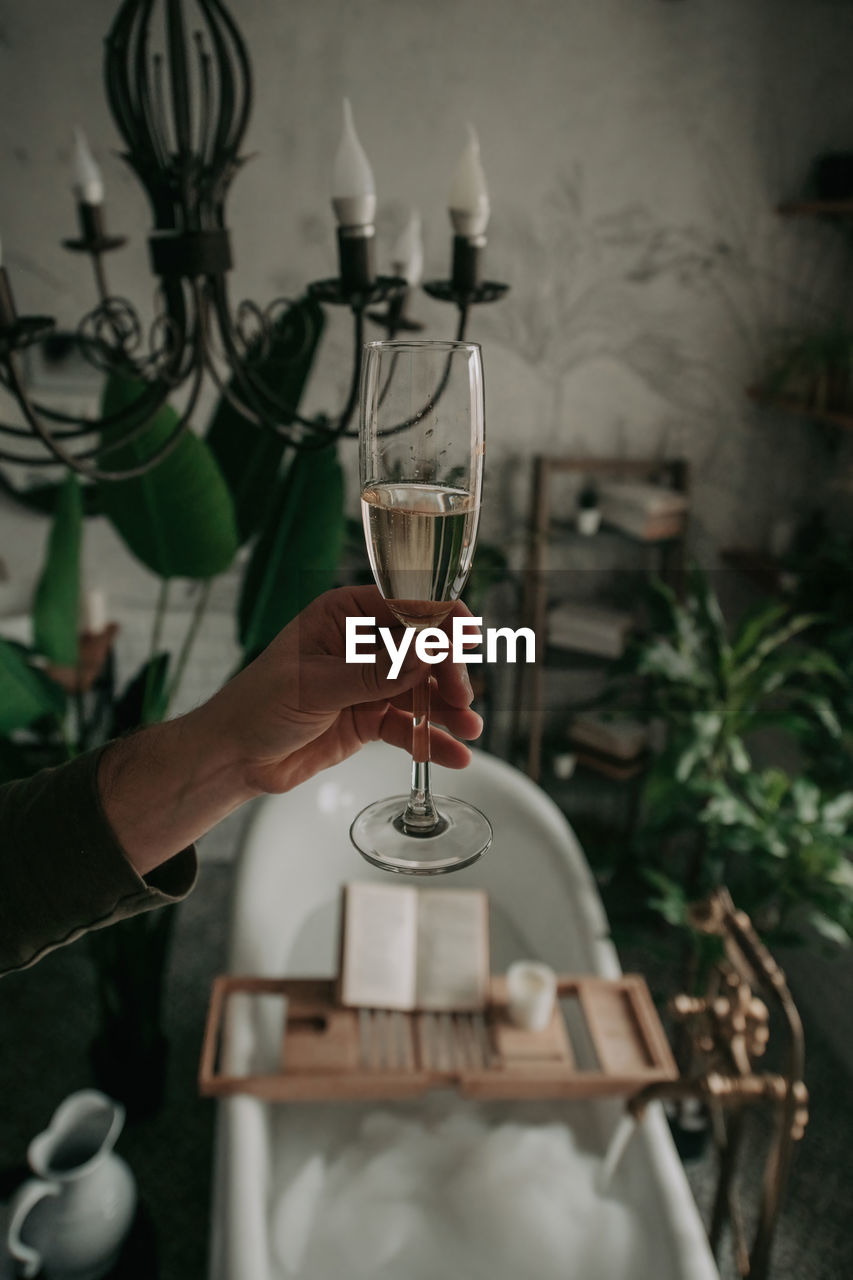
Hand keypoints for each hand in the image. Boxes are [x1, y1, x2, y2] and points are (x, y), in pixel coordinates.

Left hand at [198, 584, 482, 794]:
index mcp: (344, 614)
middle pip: (423, 648)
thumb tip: (424, 654)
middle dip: (447, 672)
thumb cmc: (258, 705)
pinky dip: (433, 739)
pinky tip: (454, 755)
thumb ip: (373, 673)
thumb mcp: (315, 685)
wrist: (236, 757)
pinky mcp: (371, 717)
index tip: (468, 637)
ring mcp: (370, 681)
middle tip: (461, 698)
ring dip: (448, 709)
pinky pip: (411, 724)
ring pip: (423, 688)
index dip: (441, 618)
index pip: (405, 605)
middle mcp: (362, 642)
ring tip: (469, 730)